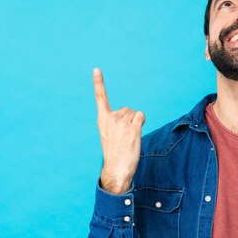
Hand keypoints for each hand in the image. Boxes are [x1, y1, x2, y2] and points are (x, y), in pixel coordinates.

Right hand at [93, 68, 144, 193]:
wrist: (116, 168)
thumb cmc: (114, 153)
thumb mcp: (109, 135)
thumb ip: (115, 122)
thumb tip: (134, 115)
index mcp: (102, 120)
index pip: (100, 98)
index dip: (98, 83)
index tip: (96, 69)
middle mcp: (110, 118)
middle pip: (127, 109)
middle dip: (129, 120)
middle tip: (124, 136)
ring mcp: (121, 123)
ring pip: (135, 114)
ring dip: (136, 123)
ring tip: (129, 138)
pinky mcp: (132, 128)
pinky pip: (141, 116)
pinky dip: (141, 123)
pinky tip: (136, 135)